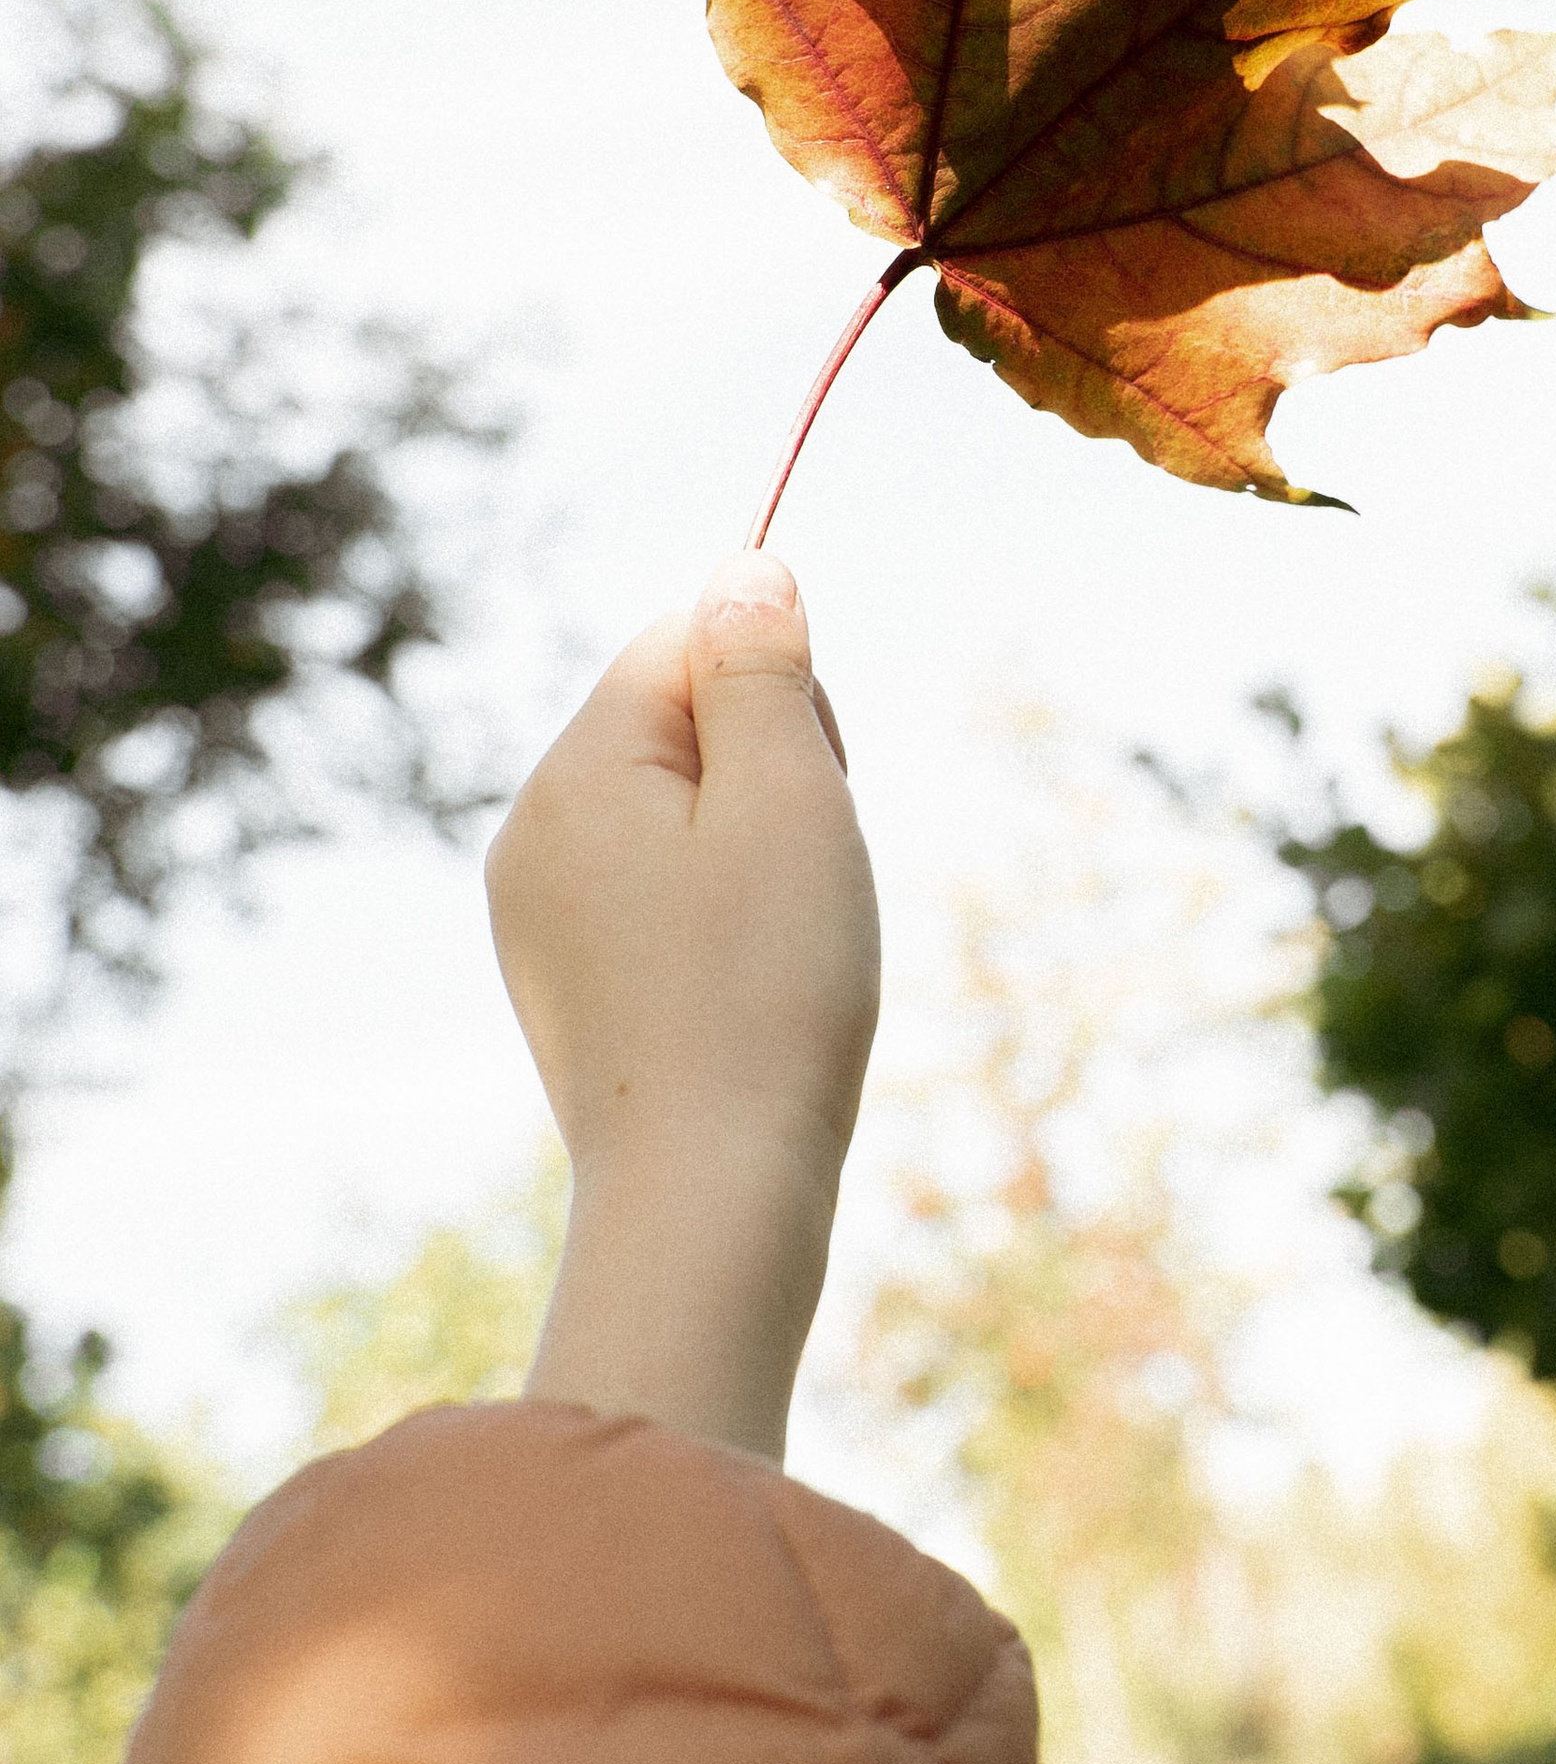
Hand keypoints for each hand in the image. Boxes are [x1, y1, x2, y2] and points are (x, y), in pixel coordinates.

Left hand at [487, 553, 878, 1459]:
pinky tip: (751, 988)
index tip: (815, 785)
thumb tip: (746, 565)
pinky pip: (659, 895)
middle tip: (806, 872)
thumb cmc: (766, 992)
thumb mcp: (790, 800)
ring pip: (676, 813)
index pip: (684, 640)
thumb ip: (764, 668)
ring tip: (784, 941)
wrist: (710, 1198)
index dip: (780, 691)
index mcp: (576, 769)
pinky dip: (723, 917)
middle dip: (769, 769)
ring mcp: (538, 915)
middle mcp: (532, 830)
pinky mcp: (565, 985)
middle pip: (676, 721)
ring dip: (755, 847)